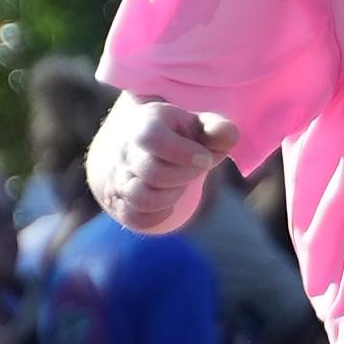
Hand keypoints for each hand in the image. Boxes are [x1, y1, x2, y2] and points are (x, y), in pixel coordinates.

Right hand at [90, 95, 221, 232]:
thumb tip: (225, 134)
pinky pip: (135, 218)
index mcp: (146, 125)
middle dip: (185, 176)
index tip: (204, 157)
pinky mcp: (119, 202)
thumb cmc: (176, 136)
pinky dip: (158, 216)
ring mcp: (119, 178)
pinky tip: (169, 203)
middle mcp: (126, 152)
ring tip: (180, 185)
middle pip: (153, 173)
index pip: (152, 138)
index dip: (183, 152)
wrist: (134, 145)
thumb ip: (217, 129)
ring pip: (141, 199)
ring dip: (171, 197)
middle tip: (196, 169)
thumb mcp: (197, 125)